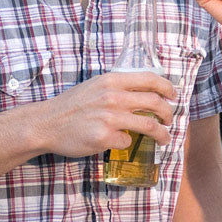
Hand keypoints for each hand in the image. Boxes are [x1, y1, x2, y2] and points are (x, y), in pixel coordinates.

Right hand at [36, 71, 175, 157]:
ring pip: (149, 126)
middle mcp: (113, 97)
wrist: (47, 123)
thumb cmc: (72, 104)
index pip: (150, 79)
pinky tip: (122, 143)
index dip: (167, 87)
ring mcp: (109, 118)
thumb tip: (145, 92)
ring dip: (162, 134)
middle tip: (170, 119)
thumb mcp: (96, 85)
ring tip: (165, 138)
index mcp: (113, 80)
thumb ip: (118, 87)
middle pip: (155, 103)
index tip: (174, 95)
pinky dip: (128, 143)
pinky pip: (127, 142)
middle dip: (169, 113)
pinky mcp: (104, 138)